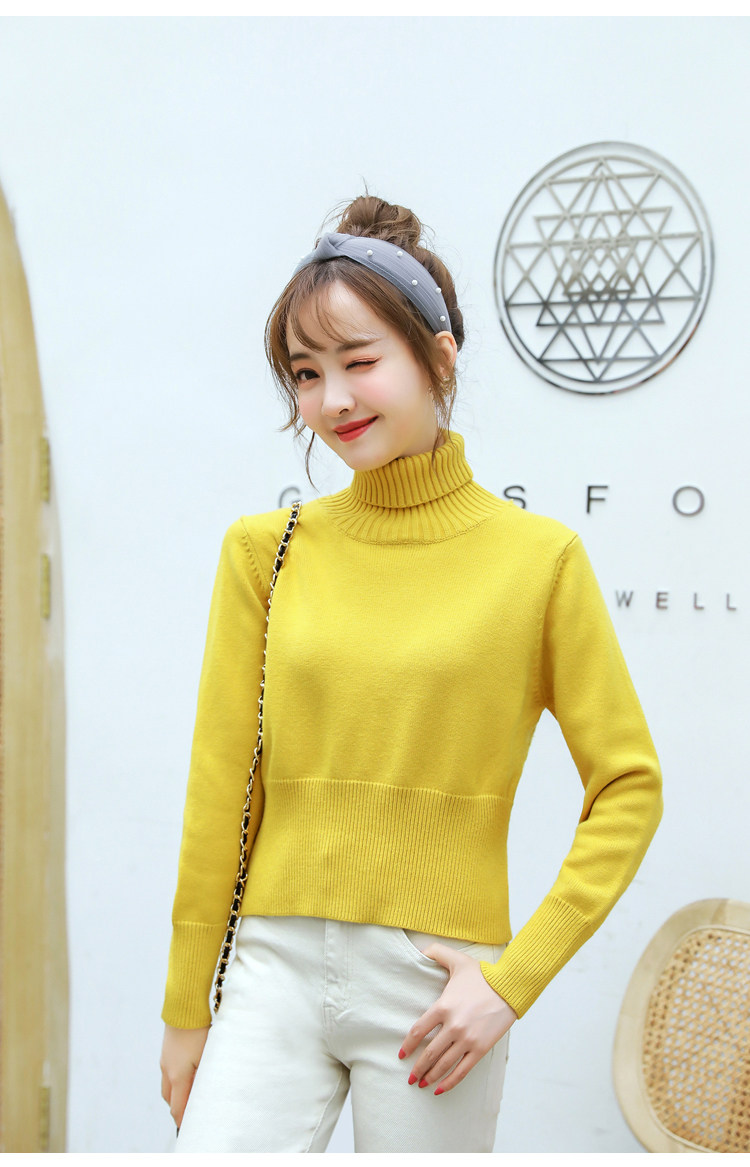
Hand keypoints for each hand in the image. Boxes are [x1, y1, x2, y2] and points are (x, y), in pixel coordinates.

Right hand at [160, 1023, 209, 1128]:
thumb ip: (204, 1077)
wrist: (184, 1007)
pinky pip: (167, 1073)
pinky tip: (186, 1074)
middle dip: (178, 1109)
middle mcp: (167, 1071)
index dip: (182, 1121)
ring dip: (176, 1094)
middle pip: (169, 1100)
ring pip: (167, 1087)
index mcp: (178, 1077)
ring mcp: (164, 1061)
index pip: (177, 1108)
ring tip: (189, 1095)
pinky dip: (174, 1081)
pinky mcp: (165, 1051)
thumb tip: (206, 1092)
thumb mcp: (206, 1055)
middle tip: (191, 1114)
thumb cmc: (199, 1031)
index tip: (189, 1128)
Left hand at [398, 942, 516, 1095]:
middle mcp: (453, 1026)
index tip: (401, 1055)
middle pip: (429, 1052)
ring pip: (444, 1064)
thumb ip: (436, 952)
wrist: (510, 987)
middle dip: (418, 1067)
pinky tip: (440, 1089)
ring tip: (422, 1084)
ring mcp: (467, 1039)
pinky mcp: (480, 1048)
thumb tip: (420, 950)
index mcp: (443, 1006)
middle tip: (410, 1077)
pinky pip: (462, 1070)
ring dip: (431, 1076)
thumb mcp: (457, 960)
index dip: (408, 1045)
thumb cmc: (483, 974)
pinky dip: (450, 1082)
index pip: (418, 1030)